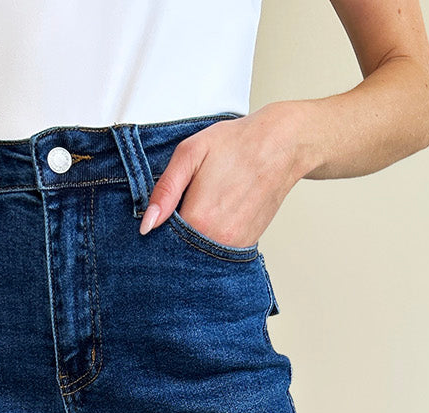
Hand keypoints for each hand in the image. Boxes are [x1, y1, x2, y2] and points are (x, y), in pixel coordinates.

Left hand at [139, 102, 307, 247]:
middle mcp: (217, 240)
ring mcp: (234, 246)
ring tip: (205, 204)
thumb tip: (147, 225)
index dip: (158, 228)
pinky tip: (216, 215)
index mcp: (199, 219)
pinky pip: (217, 251)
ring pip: (200, 253)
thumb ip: (165, 190)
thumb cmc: (235, 144)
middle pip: (181, 250)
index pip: (162, 240)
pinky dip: (211, 239)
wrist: (281, 146)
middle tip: (188, 201)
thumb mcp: (190, 154)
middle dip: (175, 236)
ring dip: (194, 238)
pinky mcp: (246, 246)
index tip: (164, 210)